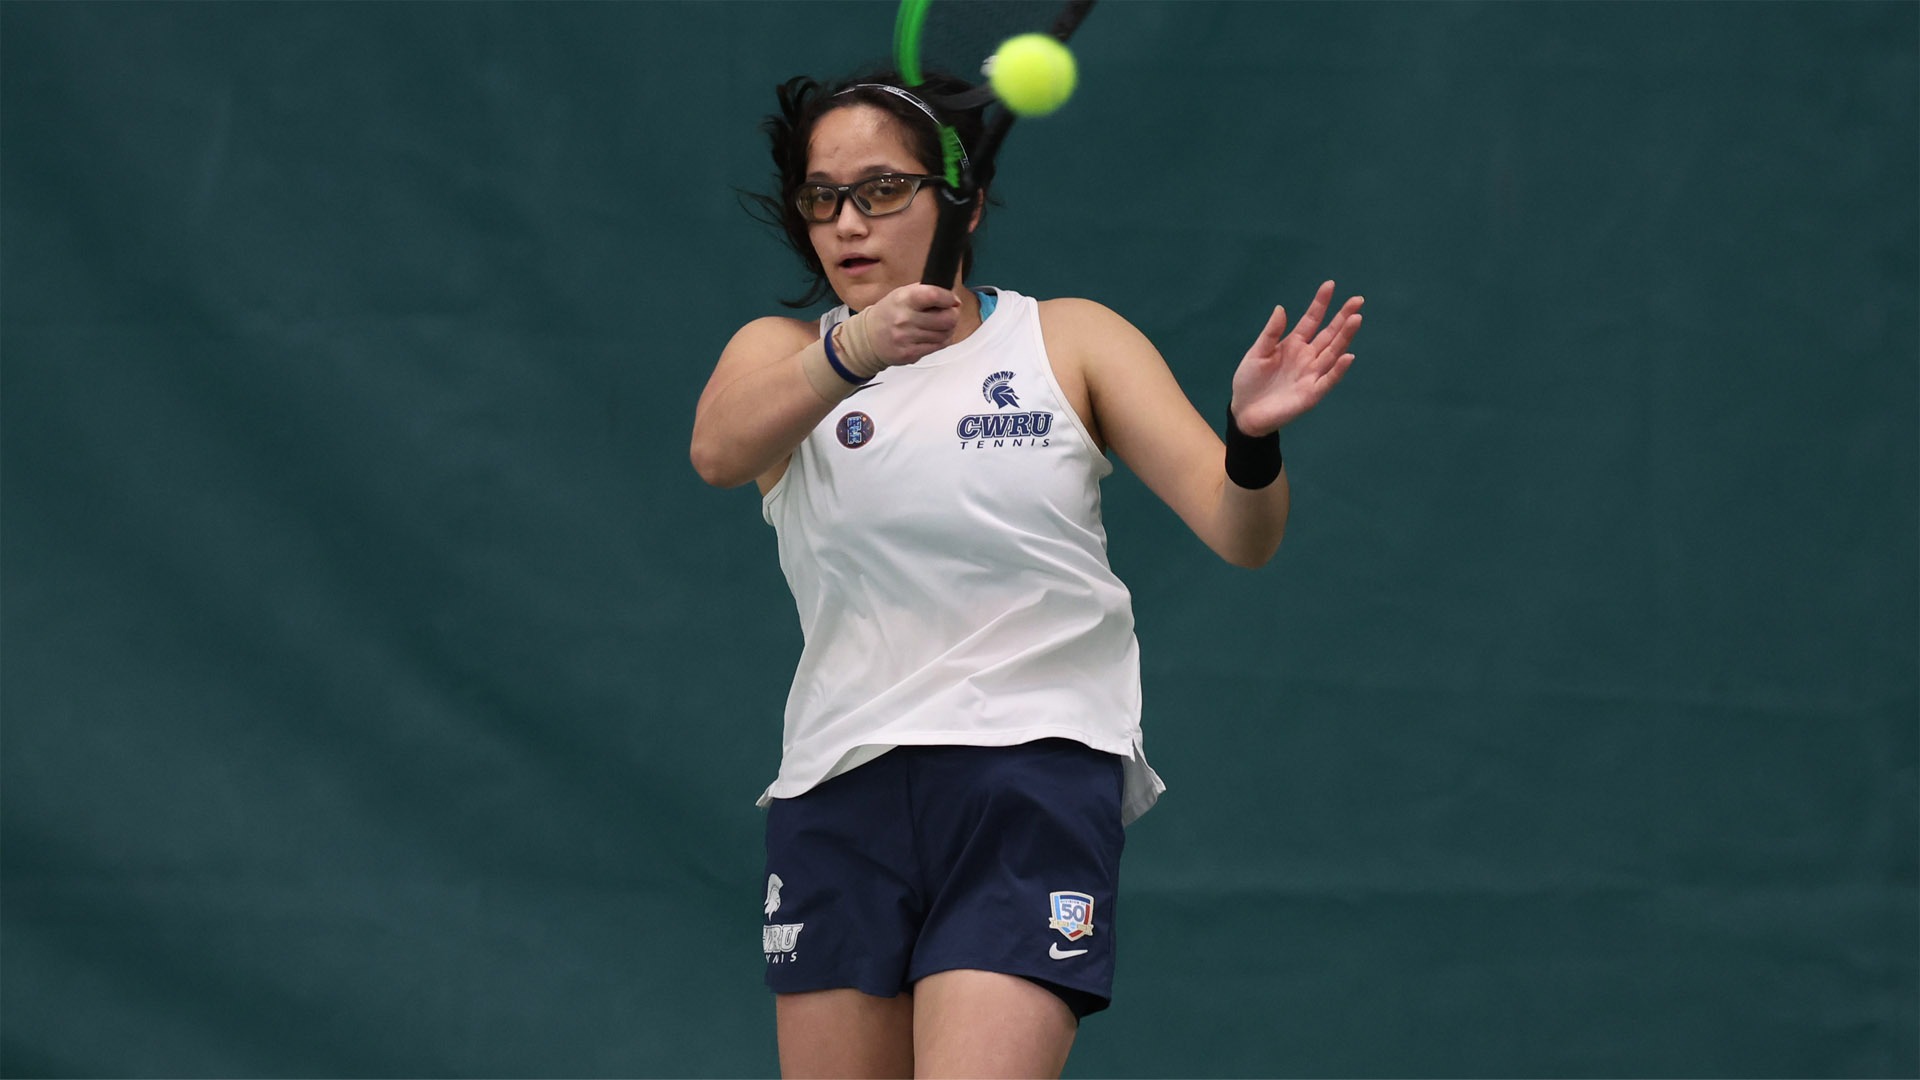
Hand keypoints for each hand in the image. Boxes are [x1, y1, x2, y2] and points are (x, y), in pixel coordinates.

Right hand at [856, 284, 963, 367]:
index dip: (949, 298)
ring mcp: (907, 338)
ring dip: (948, 329)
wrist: (868, 337)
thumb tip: (952, 296)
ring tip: (939, 326)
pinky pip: (938, 346)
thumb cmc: (890, 313)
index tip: (952, 300)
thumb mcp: (902, 294)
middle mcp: (904, 319)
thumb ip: (926, 291)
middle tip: (950, 313)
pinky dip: (941, 341)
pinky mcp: (910, 354)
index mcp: (904, 299)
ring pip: (945, 334)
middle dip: (953, 315)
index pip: (933, 295)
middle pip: (946, 319)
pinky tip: (934, 336)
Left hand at [1229, 281, 1362, 435]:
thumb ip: (1271, 333)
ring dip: (1345, 337)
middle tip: (1358, 300)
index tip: (1330, 284)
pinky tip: (1348, 356)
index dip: (1321, 303)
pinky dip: (1338, 369)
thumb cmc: (1249, 381)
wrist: (1245, 411)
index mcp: (1294, 344)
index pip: (1312, 320)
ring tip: (1356, 319)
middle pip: (1329, 334)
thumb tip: (1281, 308)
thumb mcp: (1257, 353)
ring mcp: (1311, 374)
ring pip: (1333, 353)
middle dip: (1343, 317)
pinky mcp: (1311, 394)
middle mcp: (1307, 356)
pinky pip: (1328, 380)